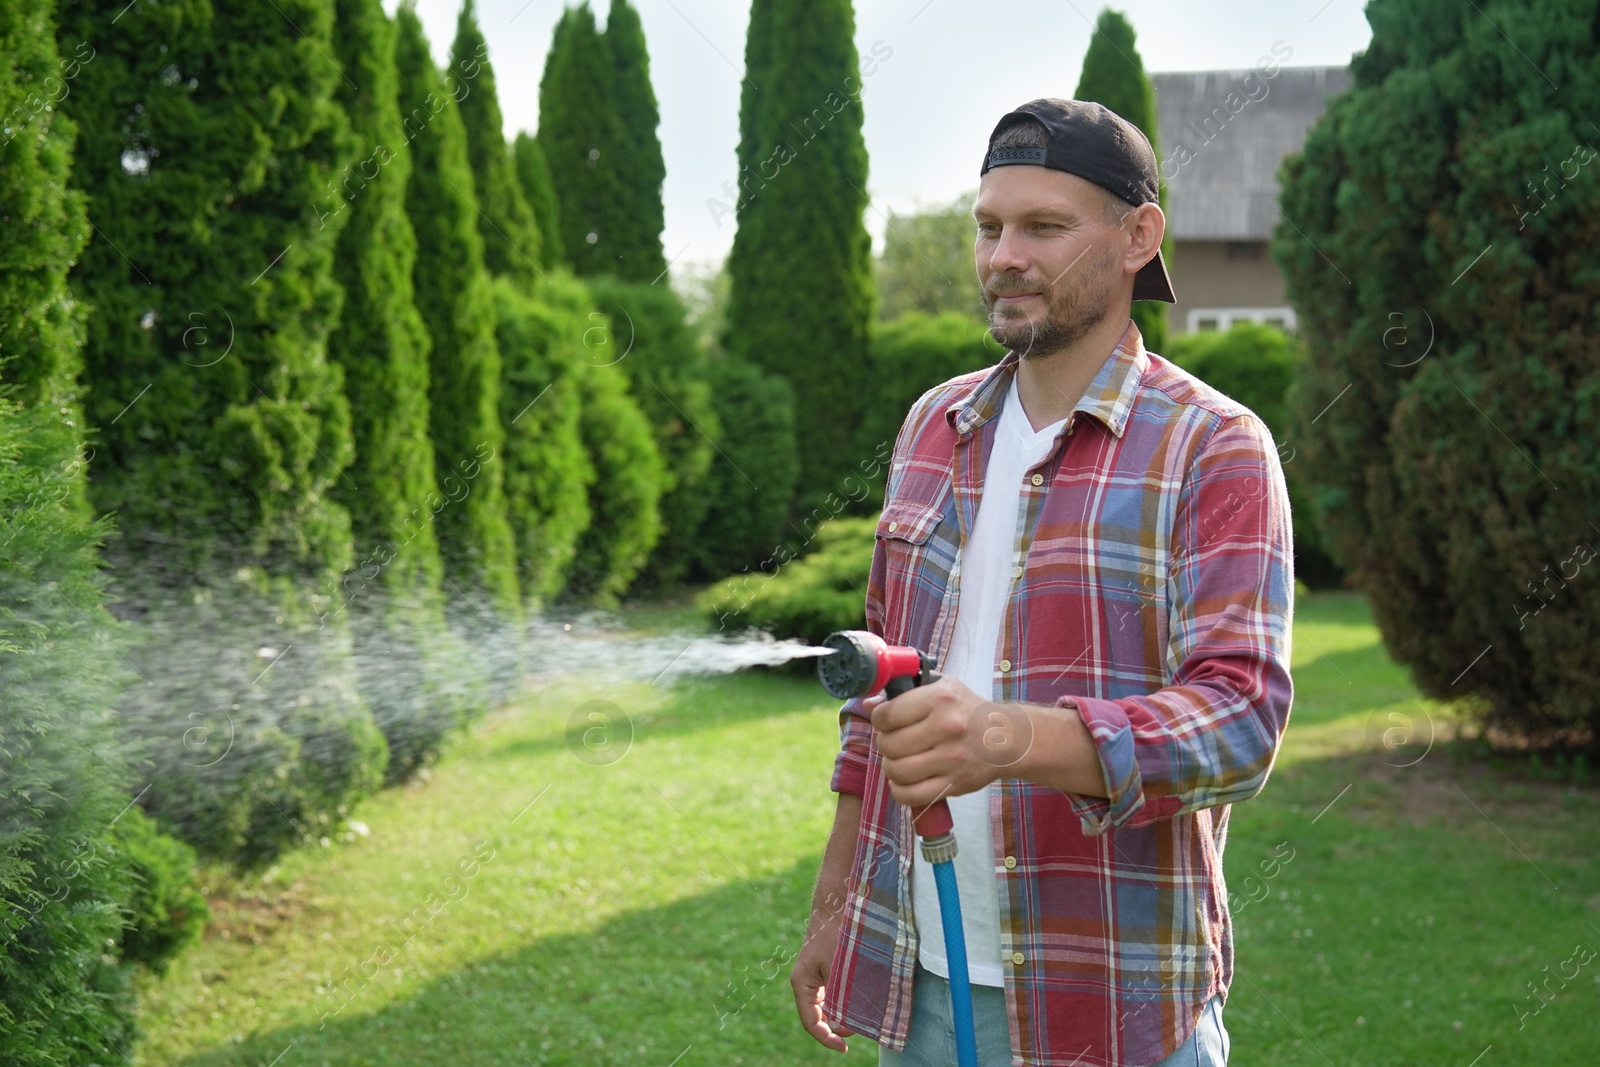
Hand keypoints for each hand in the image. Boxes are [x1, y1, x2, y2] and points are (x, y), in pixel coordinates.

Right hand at [790, 910, 852, 1052]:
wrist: (837, 901)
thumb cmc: (836, 933)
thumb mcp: (840, 968)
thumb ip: (843, 997)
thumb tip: (848, 1026)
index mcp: (802, 985)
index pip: (812, 1023)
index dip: (828, 1039)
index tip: (845, 1048)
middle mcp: (807, 984)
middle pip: (822, 1016)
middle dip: (841, 1024)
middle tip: (863, 1025)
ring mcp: (818, 977)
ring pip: (832, 1005)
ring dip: (847, 1010)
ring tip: (867, 1009)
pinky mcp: (829, 969)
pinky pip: (838, 992)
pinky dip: (850, 997)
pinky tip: (865, 994)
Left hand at [873, 676, 1024, 807]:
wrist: (1007, 738)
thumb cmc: (967, 710)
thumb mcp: (941, 687)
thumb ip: (905, 692)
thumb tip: (869, 704)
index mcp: (939, 699)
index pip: (887, 715)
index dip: (879, 719)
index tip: (885, 721)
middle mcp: (945, 728)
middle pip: (889, 745)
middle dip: (885, 743)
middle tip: (894, 741)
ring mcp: (951, 759)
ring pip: (897, 771)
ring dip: (891, 767)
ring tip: (899, 759)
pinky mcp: (954, 784)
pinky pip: (910, 795)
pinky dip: (900, 790)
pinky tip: (904, 780)